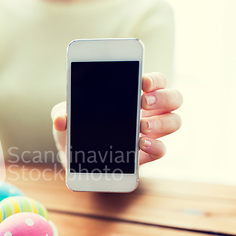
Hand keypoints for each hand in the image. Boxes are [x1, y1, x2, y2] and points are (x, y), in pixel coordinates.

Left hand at [51, 72, 182, 167]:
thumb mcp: (66, 116)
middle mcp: (148, 111)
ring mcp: (149, 133)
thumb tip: (61, 119)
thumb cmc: (75, 127)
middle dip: (163, 98)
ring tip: (142, 126)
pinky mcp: (145, 154)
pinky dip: (155, 146)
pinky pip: (161, 149)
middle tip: (143, 103)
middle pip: (173, 99)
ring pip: (173, 122)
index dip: (155, 79)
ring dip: (161, 123)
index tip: (143, 82)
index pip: (156, 81)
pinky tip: (141, 144)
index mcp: (133, 95)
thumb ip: (62, 113)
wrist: (73, 156)